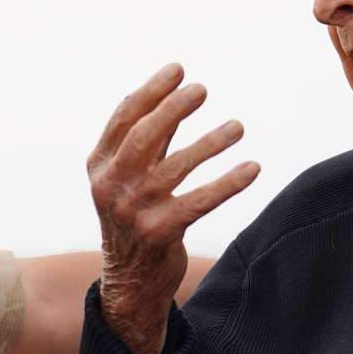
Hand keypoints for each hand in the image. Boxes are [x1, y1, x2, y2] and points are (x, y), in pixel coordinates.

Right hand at [88, 63, 258, 353]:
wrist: (131, 283)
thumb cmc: (135, 218)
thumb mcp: (130, 177)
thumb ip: (148, 140)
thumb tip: (171, 92)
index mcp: (100, 166)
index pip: (124, 119)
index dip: (151, 91)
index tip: (179, 70)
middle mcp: (111, 187)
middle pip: (143, 138)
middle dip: (173, 109)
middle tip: (202, 89)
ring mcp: (133, 212)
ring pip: (175, 169)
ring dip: (210, 143)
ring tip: (238, 126)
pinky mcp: (159, 234)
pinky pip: (199, 202)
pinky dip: (228, 183)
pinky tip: (251, 168)